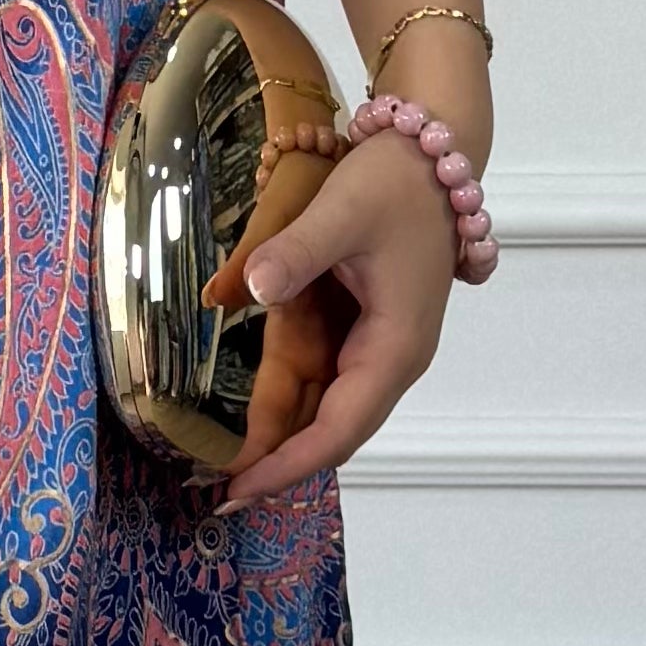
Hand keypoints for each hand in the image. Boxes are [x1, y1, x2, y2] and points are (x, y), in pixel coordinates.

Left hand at [205, 131, 462, 515]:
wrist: (429, 152)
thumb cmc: (394, 184)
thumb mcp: (341, 212)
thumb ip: (293, 253)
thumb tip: (243, 291)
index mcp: (394, 348)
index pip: (338, 429)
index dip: (288, 463)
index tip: (240, 488)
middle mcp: (389, 359)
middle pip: (330, 430)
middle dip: (277, 462)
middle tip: (215, 492)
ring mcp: (377, 347)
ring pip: (323, 408)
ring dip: (279, 438)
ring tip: (221, 467)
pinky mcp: (362, 330)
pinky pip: (321, 378)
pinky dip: (287, 402)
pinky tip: (252, 422)